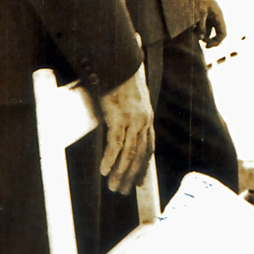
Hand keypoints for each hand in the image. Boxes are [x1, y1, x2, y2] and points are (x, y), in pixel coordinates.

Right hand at [98, 63, 154, 195]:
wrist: (120, 62)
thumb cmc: (122, 76)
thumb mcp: (130, 97)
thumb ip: (130, 110)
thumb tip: (123, 117)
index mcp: (147, 117)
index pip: (148, 147)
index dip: (144, 165)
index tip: (140, 180)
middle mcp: (143, 121)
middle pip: (139, 155)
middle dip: (132, 176)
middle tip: (124, 190)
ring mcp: (133, 120)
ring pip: (129, 154)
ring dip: (121, 173)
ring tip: (114, 187)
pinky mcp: (119, 117)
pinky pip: (116, 144)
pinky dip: (110, 159)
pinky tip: (104, 170)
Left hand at [196, 0, 227, 47]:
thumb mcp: (200, 11)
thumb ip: (201, 25)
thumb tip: (201, 37)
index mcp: (219, 17)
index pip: (223, 34)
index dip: (217, 42)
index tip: (208, 46)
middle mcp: (217, 18)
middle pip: (218, 34)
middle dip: (211, 40)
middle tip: (203, 44)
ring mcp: (211, 17)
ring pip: (210, 31)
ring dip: (204, 35)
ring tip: (195, 36)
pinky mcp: (205, 16)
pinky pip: (204, 26)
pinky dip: (200, 30)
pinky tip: (193, 30)